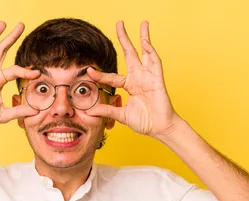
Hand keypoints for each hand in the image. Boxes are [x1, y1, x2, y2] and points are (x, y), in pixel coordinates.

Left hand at [86, 21, 181, 139]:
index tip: (89, 71)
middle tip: (119, 23)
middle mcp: (139, 78)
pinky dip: (151, 52)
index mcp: (130, 86)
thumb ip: (107, 111)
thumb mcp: (121, 115)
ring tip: (143, 23)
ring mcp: (148, 77)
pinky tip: (146, 42)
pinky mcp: (157, 79)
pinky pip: (155, 62)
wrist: (160, 128)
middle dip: (124, 39)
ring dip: (144, 37)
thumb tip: (90, 111)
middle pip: (130, 54)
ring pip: (145, 53)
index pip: (112, 77)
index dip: (100, 75)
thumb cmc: (145, 122)